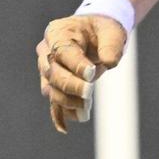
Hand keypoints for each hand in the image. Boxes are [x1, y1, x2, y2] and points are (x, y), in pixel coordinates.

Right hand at [36, 14, 127, 133]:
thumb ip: (111, 46)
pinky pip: (53, 102)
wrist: (95, 34)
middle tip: (89, 93)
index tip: (92, 75)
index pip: (63, 51)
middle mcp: (46, 51)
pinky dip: (58, 115)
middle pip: (52, 73)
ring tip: (85, 111)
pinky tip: (64, 128)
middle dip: (70, 86)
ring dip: (67, 102)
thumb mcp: (112, 32)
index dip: (75, 65)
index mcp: (58, 32)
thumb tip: (109, 63)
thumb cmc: (103, 30)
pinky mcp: (54, 85)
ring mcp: (47, 69)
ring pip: (51, 90)